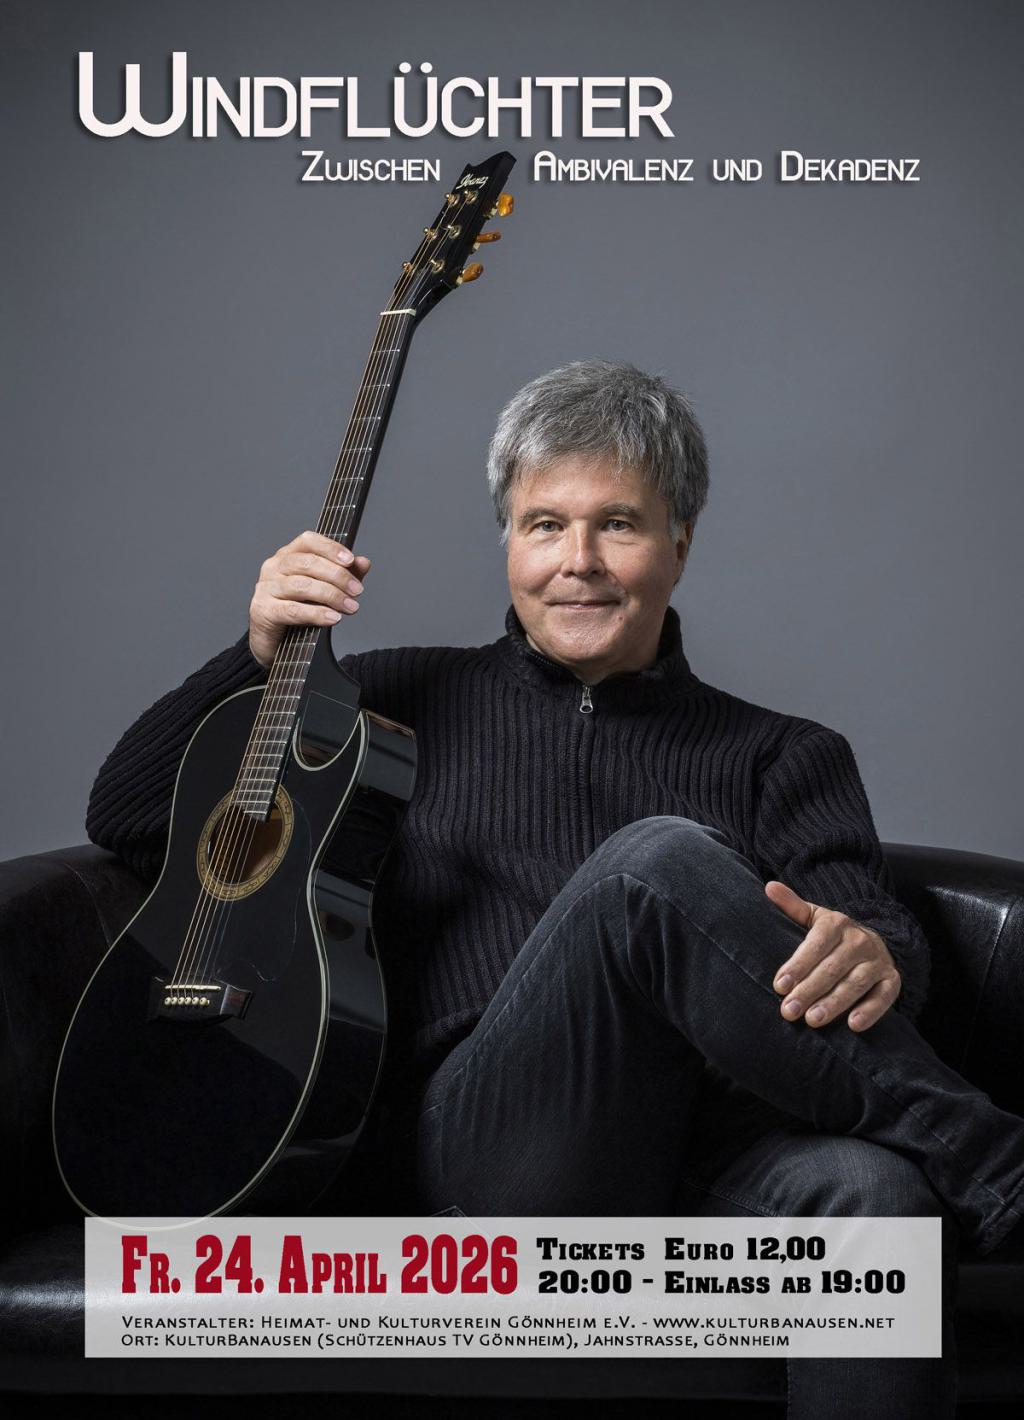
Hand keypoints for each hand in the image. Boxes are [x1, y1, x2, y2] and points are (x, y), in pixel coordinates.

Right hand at [248, 530, 371, 669]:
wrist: (272, 640)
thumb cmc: (298, 609)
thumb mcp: (324, 589)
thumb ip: (344, 574)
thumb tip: (364, 562)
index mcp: (288, 555)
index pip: (308, 541)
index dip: (330, 548)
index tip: (351, 560)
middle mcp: (274, 567)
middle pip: (307, 563)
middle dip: (337, 576)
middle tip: (357, 591)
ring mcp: (266, 588)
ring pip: (302, 586)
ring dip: (331, 595)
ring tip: (350, 607)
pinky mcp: (264, 610)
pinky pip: (293, 610)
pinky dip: (316, 613)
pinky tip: (333, 618)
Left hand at [765, 880, 901, 1031]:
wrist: (873, 941)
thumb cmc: (833, 935)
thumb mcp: (814, 917)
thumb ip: (792, 906)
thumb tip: (770, 887)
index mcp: (837, 924)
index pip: (815, 945)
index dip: (798, 965)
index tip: (779, 985)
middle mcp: (859, 941)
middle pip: (832, 968)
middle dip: (809, 990)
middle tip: (788, 1011)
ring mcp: (877, 961)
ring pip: (855, 984)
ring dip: (834, 1004)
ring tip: (813, 1020)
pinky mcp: (892, 980)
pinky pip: (884, 997)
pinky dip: (871, 1011)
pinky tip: (853, 1025)